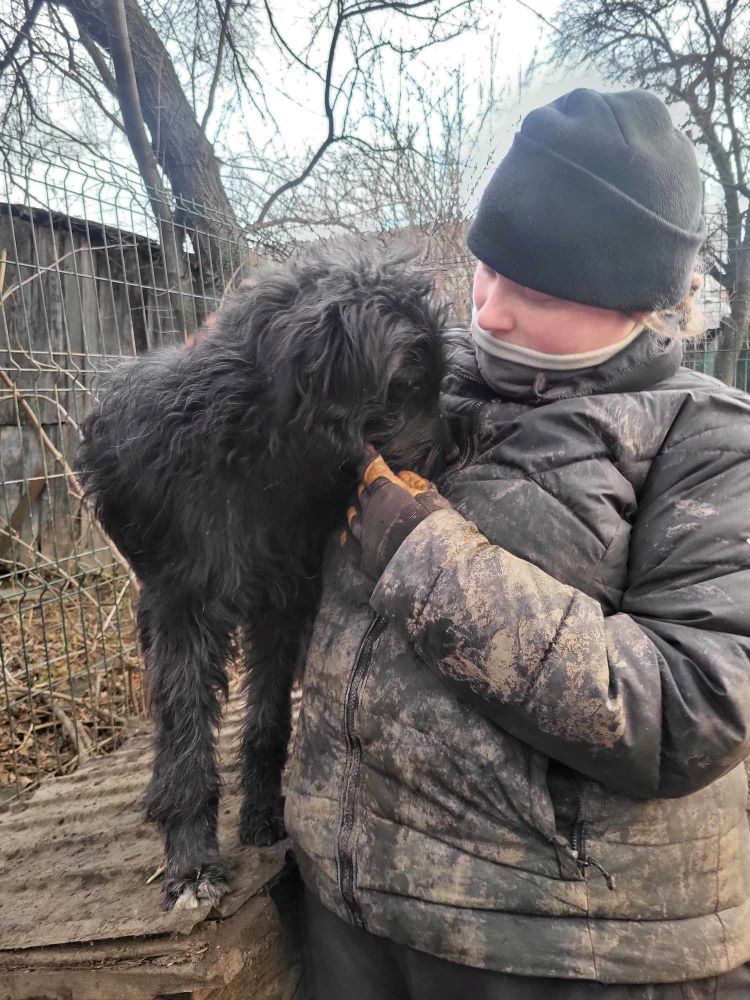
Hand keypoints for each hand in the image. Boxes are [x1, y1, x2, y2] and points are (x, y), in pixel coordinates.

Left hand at [342, 450, 451, 579]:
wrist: (431, 563)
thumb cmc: (437, 525)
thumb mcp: (433, 498)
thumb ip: (416, 483)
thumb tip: (402, 474)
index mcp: (386, 491)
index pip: (372, 469)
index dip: (369, 457)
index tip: (366, 448)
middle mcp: (370, 509)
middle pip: (362, 492)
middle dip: (365, 484)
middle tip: (369, 482)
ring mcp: (364, 533)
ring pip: (353, 515)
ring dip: (356, 507)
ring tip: (357, 504)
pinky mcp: (364, 555)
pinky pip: (349, 541)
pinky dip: (347, 534)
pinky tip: (346, 532)